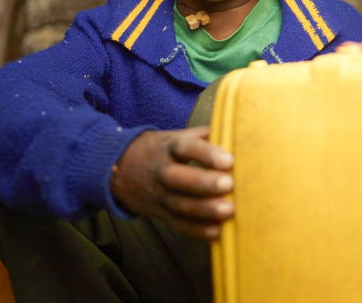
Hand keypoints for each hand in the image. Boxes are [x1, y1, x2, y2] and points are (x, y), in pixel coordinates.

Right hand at [110, 125, 233, 238]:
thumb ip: (207, 134)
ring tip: (229, 210)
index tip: (229, 160)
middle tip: (230, 184)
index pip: (186, 148)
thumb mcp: (179, 136)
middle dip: (204, 183)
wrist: (122, 169)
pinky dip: (199, 230)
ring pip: (180, 205)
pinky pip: (179, 224)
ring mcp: (159, 195)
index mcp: (169, 147)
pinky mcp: (161, 214)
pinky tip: (219, 232)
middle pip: (178, 178)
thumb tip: (239, 130)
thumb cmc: (164, 149)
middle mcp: (162, 171)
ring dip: (205, 210)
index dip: (206, 153)